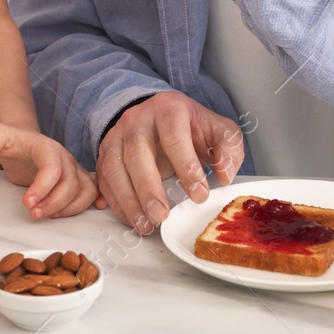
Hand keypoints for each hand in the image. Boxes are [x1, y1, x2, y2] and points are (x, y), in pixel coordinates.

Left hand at [0, 124, 100, 218]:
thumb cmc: (13, 141)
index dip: (43, 187)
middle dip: (54, 203)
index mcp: (47, 148)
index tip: (27, 203)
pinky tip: (95, 208)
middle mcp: (64, 158)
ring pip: (85, 190)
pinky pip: (93, 190)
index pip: (52, 168)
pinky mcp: (76, 179)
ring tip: (50, 216)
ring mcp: (73, 168)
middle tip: (33, 215)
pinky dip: (96, 199)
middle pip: (70, 183)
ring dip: (71, 207)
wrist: (25, 140)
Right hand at [97, 92, 243, 234]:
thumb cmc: (190, 127)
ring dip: (128, 201)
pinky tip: (131, 219)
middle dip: (148, 188)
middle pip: (137, 153)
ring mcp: (117, 136)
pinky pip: (104, 181)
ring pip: (115, 169)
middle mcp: (137, 119)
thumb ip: (229, 148)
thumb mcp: (217, 130)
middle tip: (162, 216)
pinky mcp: (105, 154)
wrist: (159, 115)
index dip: (186, 166)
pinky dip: (116, 203)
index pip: (174, 136)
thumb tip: (225, 176)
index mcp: (168, 108)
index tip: (199, 194)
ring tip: (146, 225)